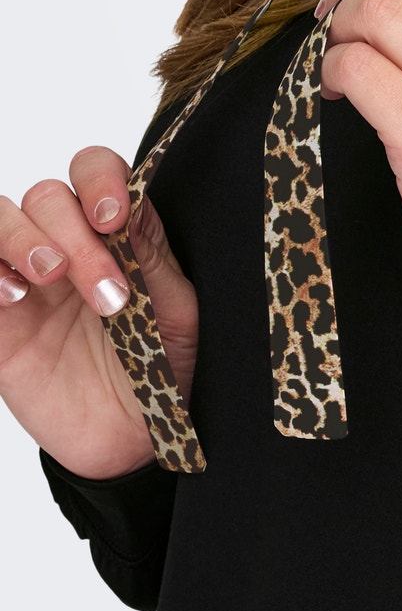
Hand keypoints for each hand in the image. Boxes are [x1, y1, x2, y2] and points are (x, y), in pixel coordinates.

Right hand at [0, 147, 197, 478]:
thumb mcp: (175, 310)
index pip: (95, 171)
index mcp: (116, 231)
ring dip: (24, 238)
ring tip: (50, 277)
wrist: (133, 438)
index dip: (100, 180)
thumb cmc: (164, 364)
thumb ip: (150, 256)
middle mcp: (68, 244)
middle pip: (48, 196)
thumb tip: (130, 205)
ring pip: (2, 216)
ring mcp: (27, 279)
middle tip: (107, 293)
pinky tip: (15, 296)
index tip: (113, 218)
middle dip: (74, 234)